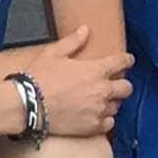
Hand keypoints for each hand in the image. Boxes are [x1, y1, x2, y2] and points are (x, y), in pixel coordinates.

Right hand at [26, 23, 132, 138]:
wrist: (29, 104)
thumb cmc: (40, 77)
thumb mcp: (54, 53)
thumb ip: (73, 41)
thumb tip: (85, 30)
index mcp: (96, 70)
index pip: (121, 62)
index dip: (127, 60)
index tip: (128, 60)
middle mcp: (102, 91)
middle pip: (127, 88)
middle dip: (123, 84)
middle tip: (115, 83)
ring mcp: (98, 110)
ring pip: (118, 106)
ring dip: (112, 102)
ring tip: (102, 100)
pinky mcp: (92, 127)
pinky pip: (110, 123)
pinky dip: (106, 119)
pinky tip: (98, 115)